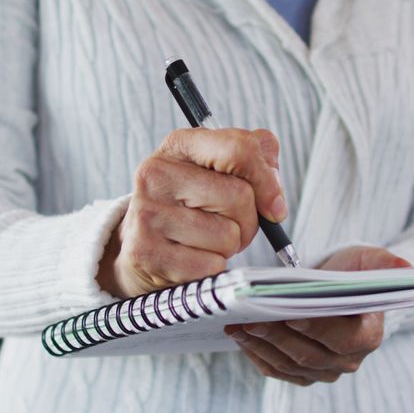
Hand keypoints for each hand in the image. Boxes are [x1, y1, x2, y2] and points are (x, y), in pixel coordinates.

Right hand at [98, 128, 285, 298]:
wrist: (138, 246)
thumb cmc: (190, 206)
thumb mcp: (217, 170)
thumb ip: (255, 161)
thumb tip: (274, 194)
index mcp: (179, 145)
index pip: (239, 149)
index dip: (268, 181)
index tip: (275, 206)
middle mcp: (157, 174)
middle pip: (239, 197)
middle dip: (248, 221)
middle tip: (228, 225)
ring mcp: (147, 213)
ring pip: (228, 235)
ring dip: (228, 247)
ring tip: (205, 241)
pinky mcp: (145, 252)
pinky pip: (211, 265)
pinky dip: (212, 267)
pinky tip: (191, 258)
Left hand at [223, 246, 410, 385]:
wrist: (338, 291)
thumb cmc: (352, 274)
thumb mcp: (369, 261)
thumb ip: (384, 263)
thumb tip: (405, 266)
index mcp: (368, 335)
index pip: (341, 338)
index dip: (315, 328)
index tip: (289, 314)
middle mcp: (349, 360)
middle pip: (309, 355)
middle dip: (277, 336)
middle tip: (249, 319)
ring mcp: (326, 371)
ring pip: (290, 365)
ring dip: (261, 347)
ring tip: (237, 326)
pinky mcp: (304, 375)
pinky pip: (278, 371)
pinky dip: (258, 356)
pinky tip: (242, 338)